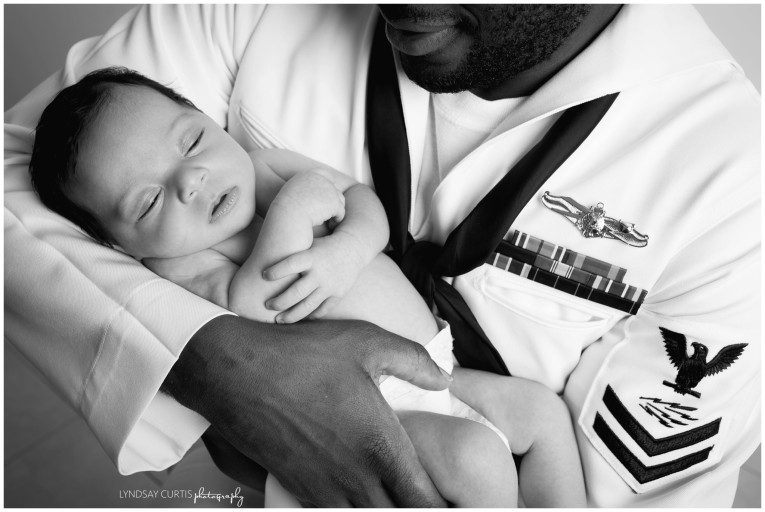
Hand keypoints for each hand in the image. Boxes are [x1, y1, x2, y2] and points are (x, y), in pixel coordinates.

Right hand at [163, 315, 450, 506]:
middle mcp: (355, 480)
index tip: (453, 501)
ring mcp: (324, 490)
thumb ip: (414, 361)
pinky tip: (357, 493)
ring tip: (392, 494)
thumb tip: (445, 379)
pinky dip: (352, 509)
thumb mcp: (366, 342)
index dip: (442, 508)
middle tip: (424, 497)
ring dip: (382, 510)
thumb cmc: (301, 356)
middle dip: (415, 511)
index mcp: (381, 449)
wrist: (233, 373)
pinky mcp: (298, 489)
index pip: (424, 504)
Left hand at [262, 231, 365, 322]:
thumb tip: (265, 258)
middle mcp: (321, 272)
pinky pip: (322, 309)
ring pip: (308, 306)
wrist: (354, 248)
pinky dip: (310, 315)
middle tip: (267, 305)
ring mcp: (330, 285)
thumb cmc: (323, 246)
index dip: (277, 271)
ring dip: (291, 315)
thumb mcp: (309, 244)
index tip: (264, 275)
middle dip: (279, 301)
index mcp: (312, 257)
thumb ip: (292, 253)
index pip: (291, 264)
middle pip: (296, 292)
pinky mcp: (338, 294)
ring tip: (278, 320)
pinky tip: (299, 317)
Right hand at [274, 170, 345, 227]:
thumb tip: (314, 197)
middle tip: (328, 212)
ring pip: (339, 200)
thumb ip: (303, 191)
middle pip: (334, 188)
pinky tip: (330, 225)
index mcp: (308, 175)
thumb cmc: (287, 211)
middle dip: (333, 200)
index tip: (326, 197)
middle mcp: (321, 179)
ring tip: (329, 221)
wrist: (289, 215)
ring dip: (335, 210)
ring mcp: (329, 189)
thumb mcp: (292, 195)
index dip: (328, 185)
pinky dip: (336, 219)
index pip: (324, 174)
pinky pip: (340, 212)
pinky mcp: (334, 202)